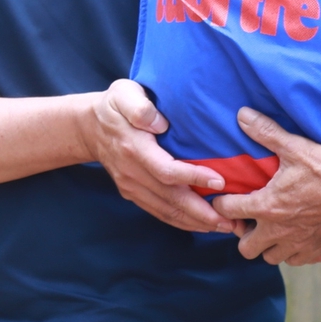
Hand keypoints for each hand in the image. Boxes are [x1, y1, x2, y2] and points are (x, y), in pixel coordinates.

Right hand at [86, 80, 233, 234]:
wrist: (89, 128)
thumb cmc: (114, 106)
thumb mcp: (124, 94)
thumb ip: (140, 107)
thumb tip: (159, 123)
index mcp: (133, 149)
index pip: (166, 170)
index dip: (193, 177)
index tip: (220, 181)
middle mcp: (132, 173)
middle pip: (171, 198)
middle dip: (202, 213)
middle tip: (231, 220)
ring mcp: (132, 187)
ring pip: (167, 211)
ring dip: (196, 222)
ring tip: (225, 226)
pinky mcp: (133, 194)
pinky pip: (160, 212)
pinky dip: (182, 222)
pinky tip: (203, 225)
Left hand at [213, 108, 320, 264]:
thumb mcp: (296, 148)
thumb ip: (266, 132)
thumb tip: (242, 115)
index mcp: (266, 207)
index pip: (227, 211)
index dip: (223, 203)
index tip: (229, 198)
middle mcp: (276, 231)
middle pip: (245, 247)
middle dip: (244, 234)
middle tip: (252, 219)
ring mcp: (294, 244)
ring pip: (268, 257)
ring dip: (266, 245)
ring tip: (273, 228)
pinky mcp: (312, 252)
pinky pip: (292, 260)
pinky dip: (289, 251)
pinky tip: (294, 235)